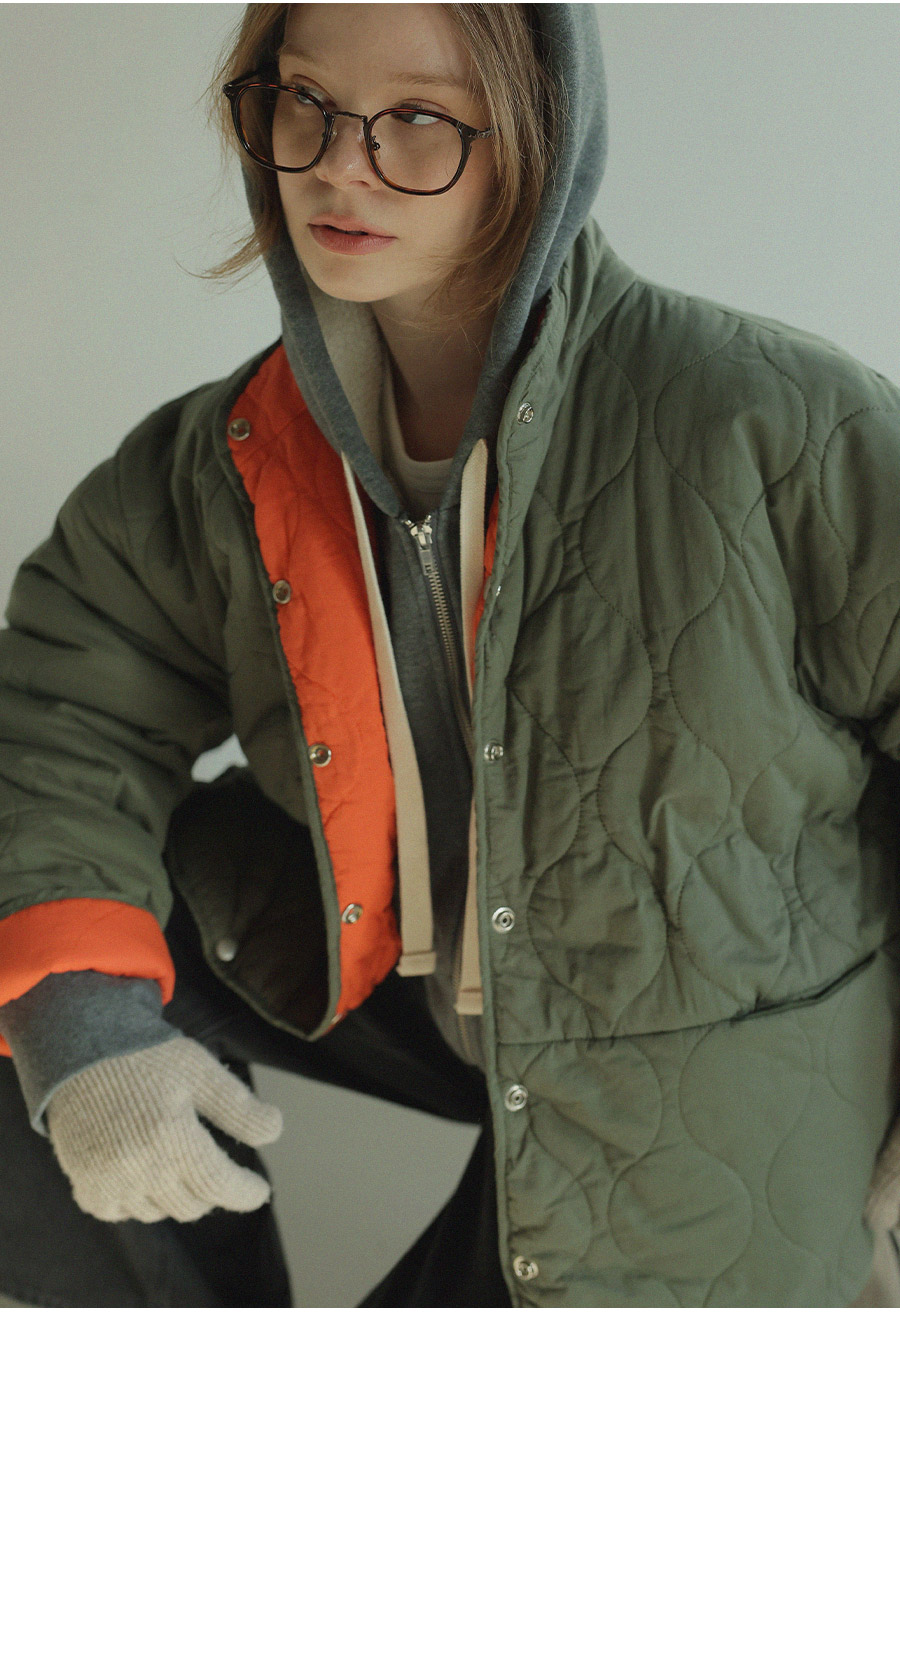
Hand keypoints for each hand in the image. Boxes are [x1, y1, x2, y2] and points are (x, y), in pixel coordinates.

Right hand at [47, 1036, 283, 1222]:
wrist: (79, 1050)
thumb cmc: (145, 1056)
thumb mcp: (200, 1071)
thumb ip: (239, 1106)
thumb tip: (275, 1132)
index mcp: (171, 1135)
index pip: (219, 1186)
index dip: (246, 1193)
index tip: (260, 1191)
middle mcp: (138, 1166)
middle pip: (193, 1204)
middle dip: (211, 1188)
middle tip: (211, 1163)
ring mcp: (108, 1179)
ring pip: (159, 1211)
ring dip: (174, 1194)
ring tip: (173, 1160)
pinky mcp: (85, 1185)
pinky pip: (120, 1212)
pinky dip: (135, 1200)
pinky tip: (140, 1172)